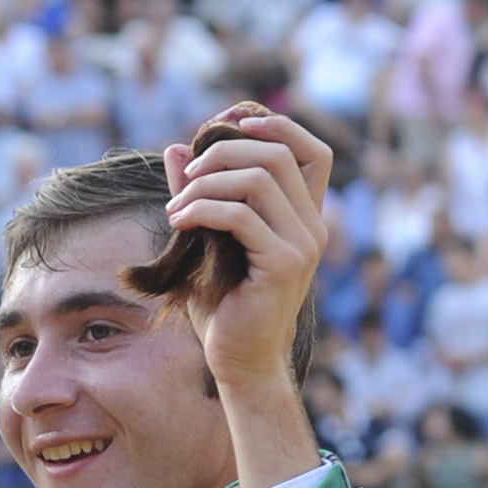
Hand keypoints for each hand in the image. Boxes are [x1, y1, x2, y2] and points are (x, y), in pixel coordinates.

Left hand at [160, 110, 330, 394]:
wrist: (238, 361)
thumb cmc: (224, 305)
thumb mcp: (208, 238)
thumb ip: (198, 193)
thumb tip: (175, 148)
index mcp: (303, 217)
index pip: (312, 151)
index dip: (276, 126)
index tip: (230, 126)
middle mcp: (312, 226)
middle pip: (277, 153)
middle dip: (224, 151)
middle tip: (187, 176)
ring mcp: (303, 244)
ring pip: (257, 178)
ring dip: (206, 184)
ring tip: (176, 208)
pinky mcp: (283, 264)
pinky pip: (240, 215)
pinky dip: (202, 209)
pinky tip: (178, 222)